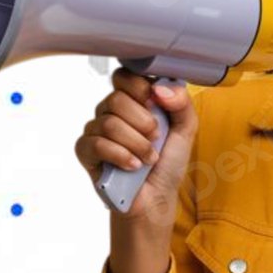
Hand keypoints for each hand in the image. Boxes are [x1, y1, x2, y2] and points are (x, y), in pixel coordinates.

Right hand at [74, 67, 197, 226]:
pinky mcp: (86, 151)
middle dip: (143, 123)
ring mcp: (96, 130)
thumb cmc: (168, 162)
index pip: (124, 76)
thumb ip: (181, 102)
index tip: (155, 106)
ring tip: (148, 158)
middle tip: (155, 138)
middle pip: (116, 100)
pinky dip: (120, 156)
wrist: (157, 197)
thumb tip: (159, 88)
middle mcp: (111, 111)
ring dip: (136, 144)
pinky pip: (96, 144)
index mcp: (132, 100)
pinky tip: (133, 166)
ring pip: (109, 124)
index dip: (140, 88)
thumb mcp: (186, 129)